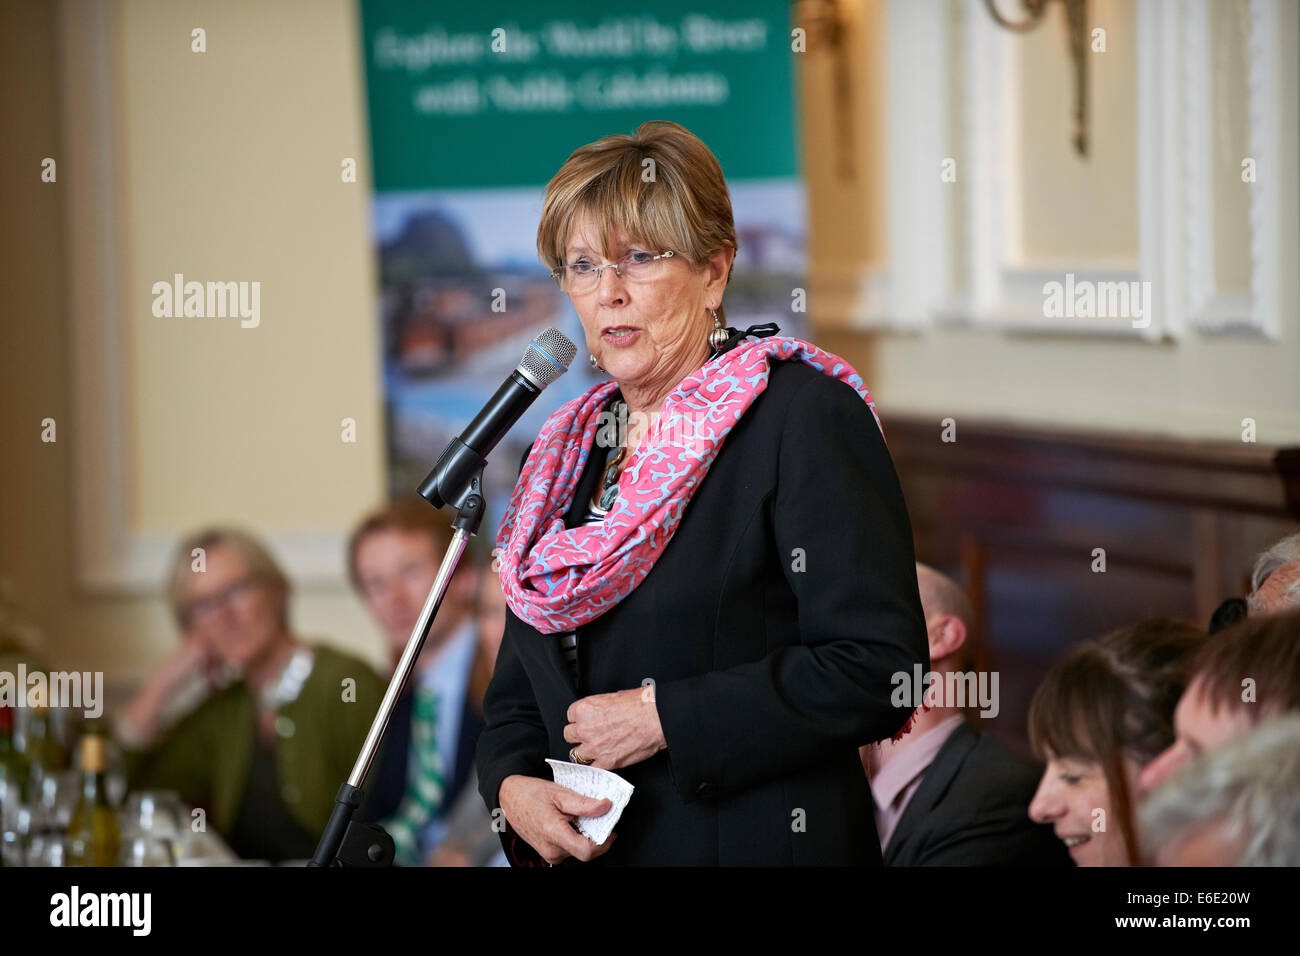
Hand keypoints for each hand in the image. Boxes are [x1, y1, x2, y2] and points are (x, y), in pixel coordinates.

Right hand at [498, 775, 616, 864]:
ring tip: (579, 816)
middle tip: (596, 816)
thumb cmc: (531, 794)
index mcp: (553, 834)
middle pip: (585, 851)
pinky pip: (569, 848)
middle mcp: (551, 850)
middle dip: (596, 836)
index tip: (610, 829)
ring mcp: (549, 854)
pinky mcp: (548, 853)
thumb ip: (585, 803)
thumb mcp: (560, 793)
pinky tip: (572, 822)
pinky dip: (576, 836)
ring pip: (578, 851)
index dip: (604, 841)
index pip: (586, 851)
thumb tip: (606, 807)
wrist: (509, 798)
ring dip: (586, 835)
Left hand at [563, 686, 665, 770]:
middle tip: (591, 734)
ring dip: (585, 751)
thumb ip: (597, 709)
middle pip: (569, 735)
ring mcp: (594, 747)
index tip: (586, 721)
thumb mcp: (612, 697)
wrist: (656, 718)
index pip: (570, 716)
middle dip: (579, 735)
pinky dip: (596, 765)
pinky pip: (591, 768)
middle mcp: (585, 728)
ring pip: (576, 754)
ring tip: (597, 748)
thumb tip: (596, 714)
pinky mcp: (606, 762)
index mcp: (585, 709)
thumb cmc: (641, 705)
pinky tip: (603, 759)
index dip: (580, 719)